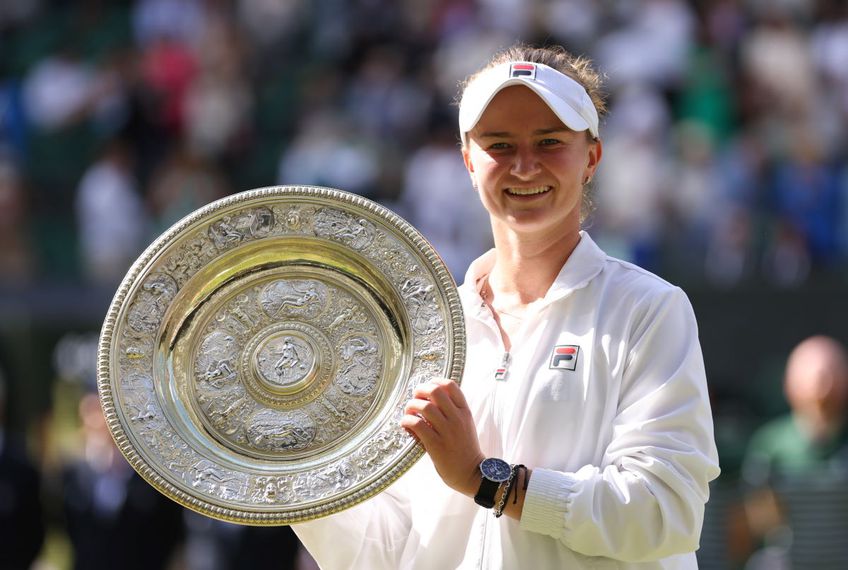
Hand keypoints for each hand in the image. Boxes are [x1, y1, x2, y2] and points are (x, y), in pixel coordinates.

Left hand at [400, 377, 483, 496]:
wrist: (471, 473)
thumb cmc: (465, 449)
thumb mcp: (465, 425)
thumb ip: (453, 411)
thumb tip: (430, 398)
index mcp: (464, 412)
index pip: (451, 386)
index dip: (435, 381)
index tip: (427, 387)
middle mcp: (457, 419)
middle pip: (435, 391)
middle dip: (420, 390)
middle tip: (415, 398)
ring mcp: (447, 431)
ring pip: (425, 406)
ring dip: (411, 406)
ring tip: (409, 413)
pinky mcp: (436, 445)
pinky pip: (418, 425)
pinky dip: (407, 421)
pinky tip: (406, 425)